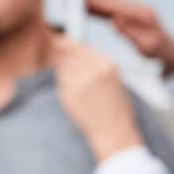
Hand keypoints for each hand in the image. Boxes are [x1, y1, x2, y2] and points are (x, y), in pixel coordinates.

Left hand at [51, 34, 144, 162]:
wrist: (113, 132)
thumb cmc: (116, 109)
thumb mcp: (113, 80)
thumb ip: (95, 64)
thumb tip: (74, 51)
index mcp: (106, 64)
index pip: (78, 45)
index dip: (65, 43)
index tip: (58, 41)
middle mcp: (93, 70)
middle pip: (65, 53)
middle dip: (60, 54)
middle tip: (58, 58)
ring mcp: (79, 83)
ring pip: (61, 67)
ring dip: (63, 71)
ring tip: (76, 84)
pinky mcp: (69, 95)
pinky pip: (60, 83)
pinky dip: (63, 85)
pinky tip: (74, 95)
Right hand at [86, 0, 173, 73]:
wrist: (170, 50)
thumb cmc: (159, 51)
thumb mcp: (145, 46)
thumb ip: (130, 32)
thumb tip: (114, 19)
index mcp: (141, 15)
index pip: (114, 4)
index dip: (96, 0)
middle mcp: (138, 8)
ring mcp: (135, 8)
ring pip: (110, 1)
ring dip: (93, 0)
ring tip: (75, 0)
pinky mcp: (132, 12)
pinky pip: (113, 6)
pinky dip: (99, 5)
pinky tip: (88, 6)